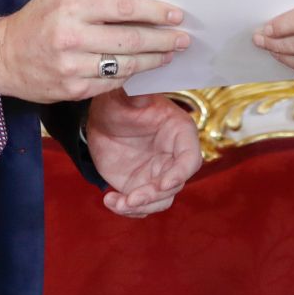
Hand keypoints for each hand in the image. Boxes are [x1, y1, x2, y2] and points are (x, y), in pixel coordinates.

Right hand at [0, 0, 189, 103]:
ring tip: (170, 53)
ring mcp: (72, 68)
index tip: (175, 15)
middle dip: (163, 39)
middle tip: (183, 38)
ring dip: (153, 60)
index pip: (123, 8)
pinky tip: (144, 68)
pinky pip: (111, 83)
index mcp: (71, 9)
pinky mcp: (73, 90)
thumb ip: (93, 2)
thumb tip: (137, 7)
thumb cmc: (34, 21)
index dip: (154, 12)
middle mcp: (72, 39)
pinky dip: (131, 76)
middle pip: (130, 40)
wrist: (0, 57)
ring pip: (125, 65)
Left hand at [85, 90, 202, 217]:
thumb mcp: (127, 97)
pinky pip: (141, 206)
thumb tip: (138, 85)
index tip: (163, 184)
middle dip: (154, 195)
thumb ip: (137, 95)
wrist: (102, 120)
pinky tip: (109, 200)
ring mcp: (158, 174)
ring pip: (159, 200)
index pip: (190, 158)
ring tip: (117, 202)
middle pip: (175, 185)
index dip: (180, 173)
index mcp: (178, 133)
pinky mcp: (141, 186)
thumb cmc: (120, 102)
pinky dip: (127, 209)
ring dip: (141, 206)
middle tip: (132, 198)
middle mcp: (173, 157)